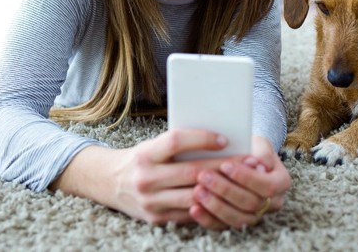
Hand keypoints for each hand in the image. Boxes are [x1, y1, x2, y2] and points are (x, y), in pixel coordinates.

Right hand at [50, 128, 240, 225]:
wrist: (108, 182)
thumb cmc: (140, 158)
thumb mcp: (152, 145)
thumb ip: (177, 145)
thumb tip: (218, 140)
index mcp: (145, 154)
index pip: (175, 141)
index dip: (201, 138)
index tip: (224, 138)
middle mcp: (145, 178)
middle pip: (191, 172)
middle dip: (223, 166)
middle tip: (248, 161)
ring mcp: (150, 202)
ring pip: (194, 196)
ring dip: (222, 188)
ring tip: (243, 180)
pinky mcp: (156, 219)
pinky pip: (189, 213)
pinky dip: (209, 205)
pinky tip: (227, 198)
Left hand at [189, 135, 291, 229]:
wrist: (244, 158)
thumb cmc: (251, 148)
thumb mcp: (259, 143)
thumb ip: (261, 152)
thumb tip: (258, 163)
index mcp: (281, 182)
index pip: (266, 185)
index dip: (245, 177)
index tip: (225, 165)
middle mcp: (273, 203)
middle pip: (250, 203)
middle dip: (225, 190)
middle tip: (204, 176)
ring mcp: (256, 216)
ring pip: (237, 218)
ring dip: (215, 206)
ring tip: (197, 191)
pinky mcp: (237, 222)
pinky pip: (223, 226)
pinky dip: (208, 219)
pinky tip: (194, 208)